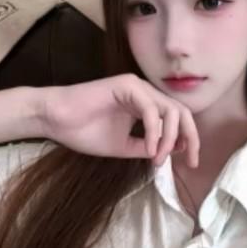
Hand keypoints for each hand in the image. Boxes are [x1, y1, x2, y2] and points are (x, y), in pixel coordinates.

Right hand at [38, 73, 199, 167]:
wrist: (56, 120)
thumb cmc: (85, 131)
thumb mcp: (124, 146)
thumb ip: (147, 147)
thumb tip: (170, 152)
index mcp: (146, 105)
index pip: (178, 118)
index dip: (188, 139)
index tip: (189, 162)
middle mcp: (146, 93)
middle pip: (181, 112)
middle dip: (190, 137)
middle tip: (190, 161)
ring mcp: (137, 87)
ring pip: (170, 110)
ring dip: (169, 137)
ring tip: (159, 157)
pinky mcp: (127, 85)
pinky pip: (150, 109)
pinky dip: (154, 131)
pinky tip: (150, 148)